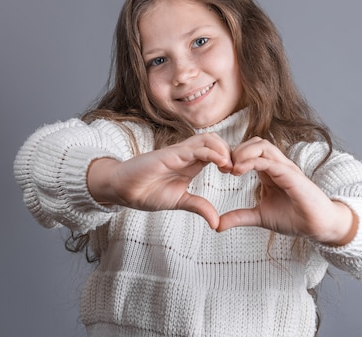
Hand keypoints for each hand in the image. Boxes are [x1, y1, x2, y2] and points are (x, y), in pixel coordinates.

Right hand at [87, 133, 232, 229]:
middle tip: (239, 170)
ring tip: (232, 167)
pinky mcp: (170, 154)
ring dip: (224, 150)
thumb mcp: (180, 202)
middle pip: (216, 140)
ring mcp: (179, 152)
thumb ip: (199, 207)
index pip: (217, 152)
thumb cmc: (147, 192)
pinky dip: (212, 153)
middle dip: (231, 151)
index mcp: (192, 163)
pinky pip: (196, 148)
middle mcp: (187, 154)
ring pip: (209, 139)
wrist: (123, 189)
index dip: (231, 159)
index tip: (239, 174)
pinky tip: (221, 164)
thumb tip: (216, 223)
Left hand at [217, 137, 357, 244]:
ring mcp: (285, 168)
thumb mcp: (260, 217)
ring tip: (231, 167)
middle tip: (224, 166)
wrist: (317, 227)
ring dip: (243, 152)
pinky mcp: (291, 175)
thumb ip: (240, 217)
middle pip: (255, 142)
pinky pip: (269, 161)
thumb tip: (217, 225)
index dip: (233, 156)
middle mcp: (277, 165)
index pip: (250, 151)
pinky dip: (252, 162)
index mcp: (270, 171)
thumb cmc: (294, 219)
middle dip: (236, 150)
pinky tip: (238, 171)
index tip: (221, 170)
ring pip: (262, 145)